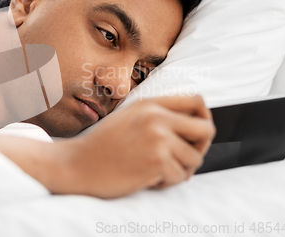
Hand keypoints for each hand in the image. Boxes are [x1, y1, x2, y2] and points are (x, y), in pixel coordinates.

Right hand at [60, 94, 215, 197]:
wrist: (77, 164)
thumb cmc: (102, 145)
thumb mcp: (129, 116)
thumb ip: (157, 114)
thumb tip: (193, 122)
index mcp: (150, 104)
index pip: (197, 101)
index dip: (203, 118)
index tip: (194, 135)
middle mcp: (156, 117)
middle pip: (206, 129)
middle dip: (200, 147)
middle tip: (183, 158)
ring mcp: (157, 138)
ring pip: (195, 158)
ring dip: (181, 170)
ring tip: (157, 170)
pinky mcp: (156, 161)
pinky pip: (181, 177)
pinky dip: (166, 182)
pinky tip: (147, 178)